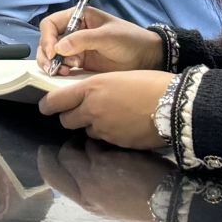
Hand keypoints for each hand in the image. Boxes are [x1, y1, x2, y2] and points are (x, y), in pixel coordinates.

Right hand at [37, 5, 160, 74]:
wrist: (147, 58)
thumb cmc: (130, 40)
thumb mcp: (107, 36)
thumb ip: (82, 40)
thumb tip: (57, 48)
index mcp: (78, 18)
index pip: (51, 24)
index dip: (47, 38)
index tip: (52, 52)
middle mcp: (73, 32)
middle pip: (47, 41)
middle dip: (47, 54)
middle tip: (54, 66)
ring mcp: (75, 48)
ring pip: (51, 55)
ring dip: (52, 64)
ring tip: (63, 71)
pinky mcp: (80, 63)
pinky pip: (62, 66)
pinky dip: (59, 71)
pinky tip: (66, 74)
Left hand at [38, 71, 175, 149]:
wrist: (176, 105)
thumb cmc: (151, 84)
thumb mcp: (118, 78)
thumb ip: (97, 90)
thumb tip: (85, 98)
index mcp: (91, 88)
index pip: (56, 100)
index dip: (48, 105)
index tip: (45, 107)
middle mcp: (92, 110)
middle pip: (66, 120)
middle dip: (70, 117)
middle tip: (80, 113)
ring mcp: (103, 129)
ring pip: (86, 131)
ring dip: (92, 126)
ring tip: (111, 117)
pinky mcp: (116, 143)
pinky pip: (104, 140)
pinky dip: (108, 134)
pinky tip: (123, 126)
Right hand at [39, 139, 168, 221]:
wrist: (168, 206)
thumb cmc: (143, 208)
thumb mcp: (110, 205)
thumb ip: (93, 188)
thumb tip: (84, 171)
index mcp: (85, 201)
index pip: (53, 178)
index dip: (47, 162)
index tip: (47, 151)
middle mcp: (84, 187)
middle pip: (63, 158)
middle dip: (68, 145)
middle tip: (77, 136)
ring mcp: (93, 172)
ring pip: (78, 146)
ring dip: (85, 138)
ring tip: (98, 134)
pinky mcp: (106, 159)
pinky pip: (95, 141)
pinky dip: (102, 136)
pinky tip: (113, 132)